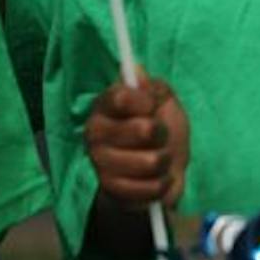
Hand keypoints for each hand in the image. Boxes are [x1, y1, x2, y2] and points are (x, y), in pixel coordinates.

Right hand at [85, 74, 190, 210]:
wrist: (160, 170)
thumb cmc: (161, 130)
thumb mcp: (163, 101)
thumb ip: (152, 86)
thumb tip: (136, 70)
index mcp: (104, 106)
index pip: (121, 97)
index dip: (145, 101)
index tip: (153, 106)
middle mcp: (95, 133)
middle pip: (142, 129)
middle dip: (162, 133)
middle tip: (159, 135)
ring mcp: (101, 163)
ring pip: (151, 161)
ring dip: (165, 160)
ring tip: (159, 158)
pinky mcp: (112, 190)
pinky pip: (151, 186)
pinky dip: (162, 183)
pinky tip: (155, 178)